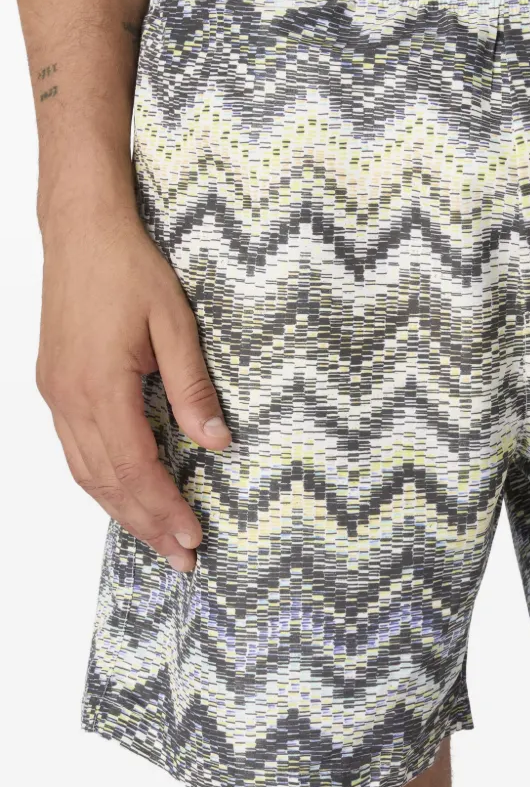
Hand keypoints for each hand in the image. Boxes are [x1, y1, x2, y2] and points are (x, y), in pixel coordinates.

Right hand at [37, 208, 231, 570]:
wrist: (82, 229)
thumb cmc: (130, 268)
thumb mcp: (176, 324)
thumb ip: (193, 387)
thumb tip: (218, 442)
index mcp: (100, 386)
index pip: (135, 468)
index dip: (164, 508)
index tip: (193, 538)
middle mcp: (69, 398)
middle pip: (107, 482)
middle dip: (146, 524)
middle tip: (182, 558)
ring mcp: (55, 393)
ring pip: (85, 472)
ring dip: (122, 510)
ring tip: (158, 537)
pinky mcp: (54, 385)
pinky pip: (75, 449)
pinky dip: (102, 480)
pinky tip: (126, 493)